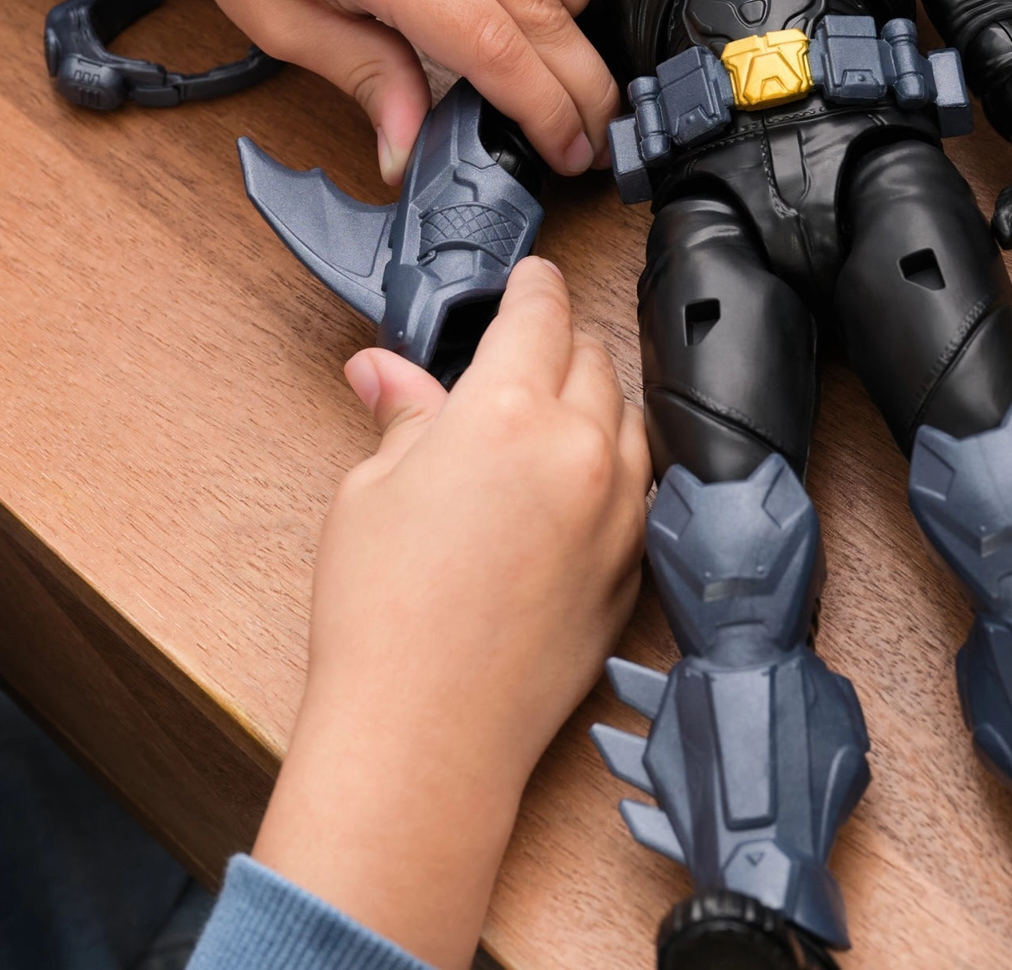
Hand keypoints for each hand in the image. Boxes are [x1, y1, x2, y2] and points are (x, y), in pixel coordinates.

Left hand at [79, 0, 615, 178]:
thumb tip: (410, 144)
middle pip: (548, 10)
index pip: (495, 47)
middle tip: (591, 134)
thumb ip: (364, 78)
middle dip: (581, 86)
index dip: (542, 111)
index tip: (567, 152)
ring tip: (547, 50)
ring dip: (576, 9)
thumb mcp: (280, 20)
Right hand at [252, 259, 650, 969]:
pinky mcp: (635, 566)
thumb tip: (384, 371)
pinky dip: (614, 466)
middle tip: (523, 354)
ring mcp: (619, 510)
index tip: (531, 277)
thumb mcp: (371, 492)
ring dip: (596, 401)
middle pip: (594, 356)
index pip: (541, 312)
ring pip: (629, 418)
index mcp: (509, 411)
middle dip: (560, 342)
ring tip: (550, 417)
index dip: (534, 284)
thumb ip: (403, 416)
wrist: (427, 735)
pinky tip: (575, 483)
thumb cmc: (383, 617)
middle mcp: (580, 449)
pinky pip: (641, 486)